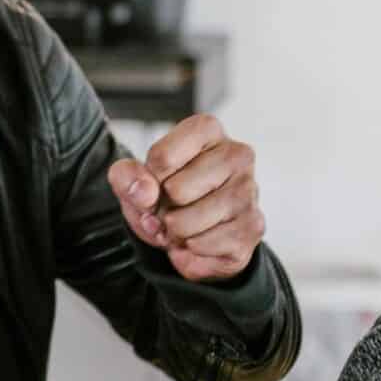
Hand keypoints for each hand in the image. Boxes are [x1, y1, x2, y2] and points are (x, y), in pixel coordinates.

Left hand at [107, 115, 264, 281]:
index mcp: (208, 130)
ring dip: (174, 232)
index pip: (162, 157)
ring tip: (182, 224)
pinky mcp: (253, 227)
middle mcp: (236, 155)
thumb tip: (144, 193)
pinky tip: (197, 240)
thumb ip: (127, 177)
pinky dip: (190, 251)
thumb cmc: (168, 194)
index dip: (148, 180)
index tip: (157, 182)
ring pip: (187, 222)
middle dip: (163, 208)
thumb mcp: (135, 180)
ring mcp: (249, 191)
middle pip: (176, 191)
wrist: (195, 230)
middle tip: (171, 208)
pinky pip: (202, 246)